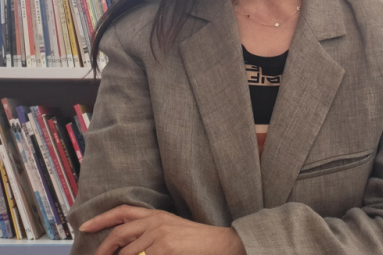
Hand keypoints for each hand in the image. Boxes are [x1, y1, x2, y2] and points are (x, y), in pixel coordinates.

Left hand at [79, 204, 245, 254]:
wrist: (219, 243)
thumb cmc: (195, 241)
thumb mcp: (170, 229)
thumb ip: (149, 234)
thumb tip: (127, 248)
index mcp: (156, 214)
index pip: (123, 211)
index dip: (102, 218)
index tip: (85, 227)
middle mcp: (155, 221)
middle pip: (119, 233)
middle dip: (104, 249)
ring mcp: (159, 235)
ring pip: (127, 252)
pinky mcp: (164, 248)